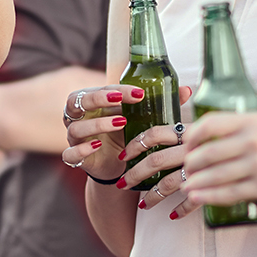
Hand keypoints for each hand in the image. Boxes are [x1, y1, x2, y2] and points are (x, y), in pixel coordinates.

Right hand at [59, 84, 192, 210]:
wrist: (120, 167)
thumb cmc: (128, 134)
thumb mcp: (143, 119)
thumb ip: (162, 104)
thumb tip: (187, 90)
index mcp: (94, 102)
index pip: (100, 89)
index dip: (118, 90)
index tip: (139, 93)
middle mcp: (80, 117)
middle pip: (77, 101)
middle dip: (98, 98)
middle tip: (119, 100)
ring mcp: (75, 137)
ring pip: (75, 127)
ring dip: (96, 124)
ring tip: (119, 123)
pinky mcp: (75, 157)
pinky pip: (69, 153)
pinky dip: (81, 149)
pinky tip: (96, 146)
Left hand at [181, 112, 256, 205]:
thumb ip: (246, 127)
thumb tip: (217, 134)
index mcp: (254, 120)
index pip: (211, 123)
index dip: (193, 136)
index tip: (187, 145)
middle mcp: (254, 140)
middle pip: (208, 152)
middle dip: (191, 164)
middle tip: (183, 170)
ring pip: (215, 175)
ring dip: (196, 183)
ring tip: (186, 187)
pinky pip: (230, 193)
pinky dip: (209, 196)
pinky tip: (198, 198)